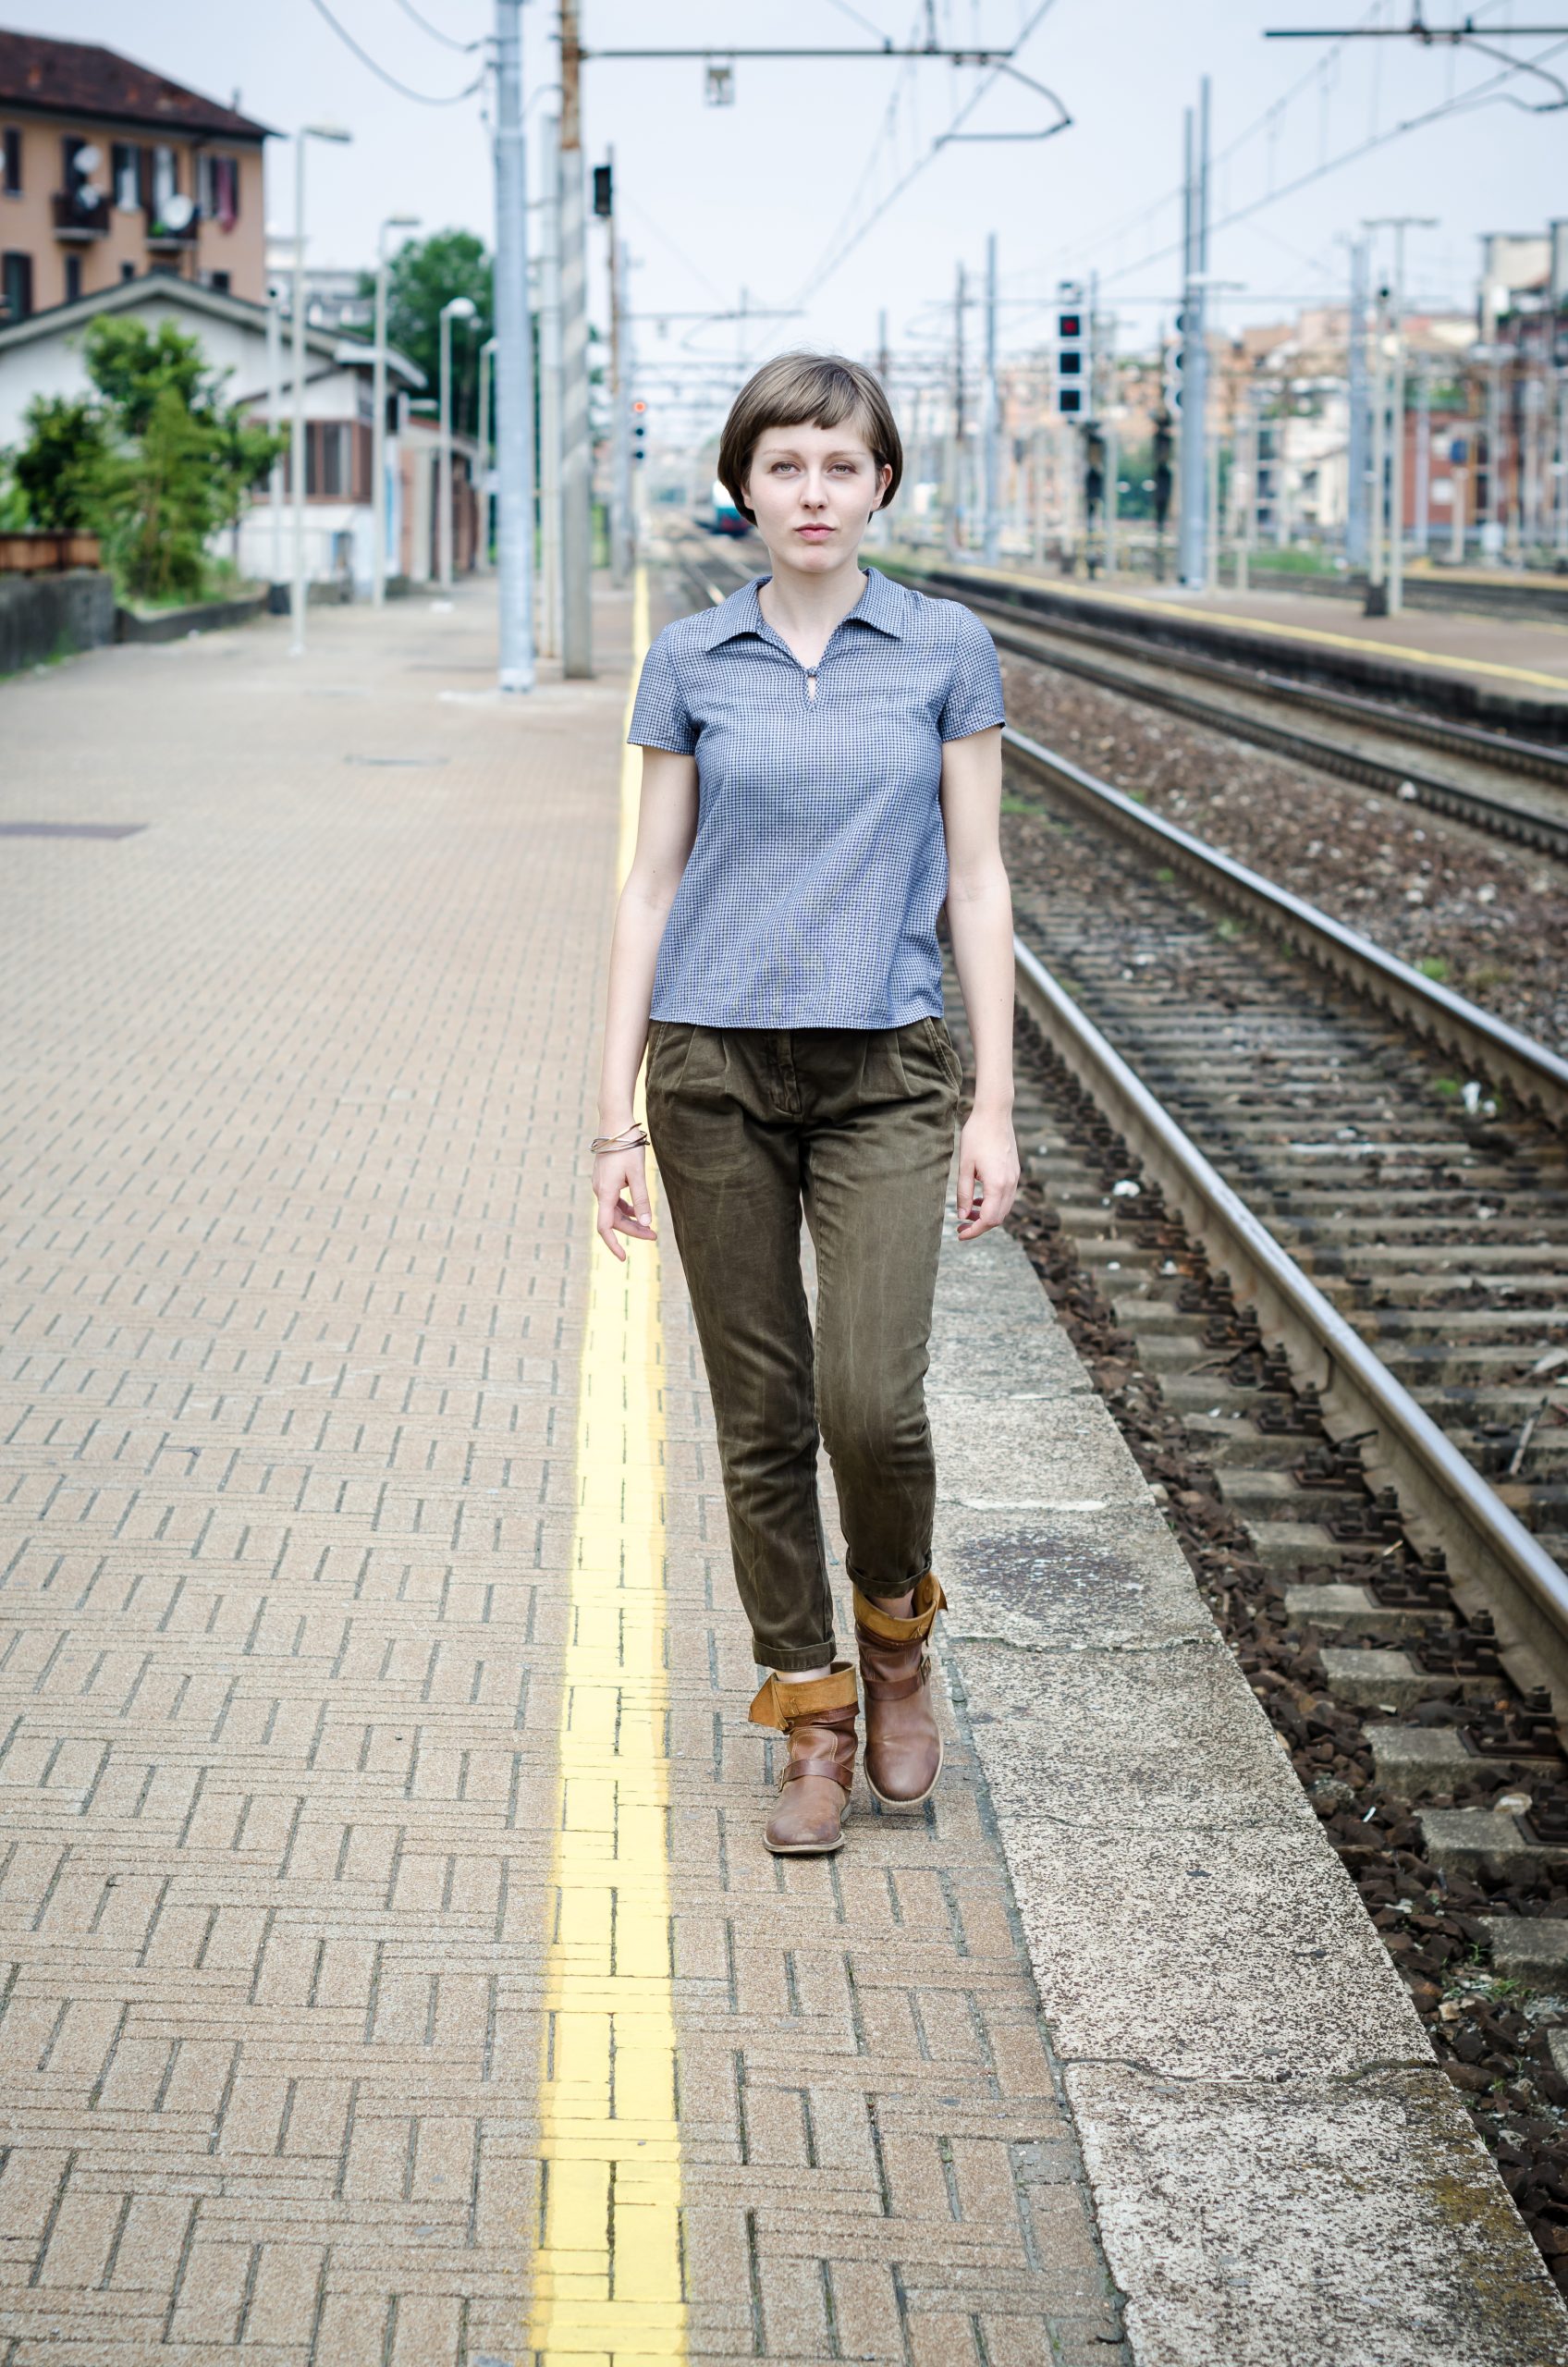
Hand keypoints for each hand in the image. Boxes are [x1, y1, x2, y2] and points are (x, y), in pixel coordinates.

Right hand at [594, 1144, 655, 1260]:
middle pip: (613, 1221)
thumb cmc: (626, 1146)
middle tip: (654, 1236)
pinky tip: (639, 1211)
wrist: (615, 1124)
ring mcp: (601, 1185)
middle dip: (632, 1231)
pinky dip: (626, 1209)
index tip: (623, 1258)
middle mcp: (600, 1191)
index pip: (605, 1227)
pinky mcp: (605, 1180)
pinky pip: (614, 1201)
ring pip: (614, 1211)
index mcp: (605, 1192)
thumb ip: (642, 1199)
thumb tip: (646, 1223)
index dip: (613, 1244)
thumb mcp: (638, 1174)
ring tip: (649, 1227)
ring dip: (630, 1221)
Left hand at [956, 1106, 1018, 1239]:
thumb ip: (964, 1194)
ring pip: (1004, 1208)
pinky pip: (1006, 1196)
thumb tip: (962, 1216)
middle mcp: (1011, 1184)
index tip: (960, 1234)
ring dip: (987, 1216)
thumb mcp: (964, 1167)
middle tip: (961, 1227)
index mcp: (998, 1184)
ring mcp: (1015, 1178)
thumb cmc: (976, 1136)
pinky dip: (993, 1204)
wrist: (995, 1114)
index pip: (989, 1220)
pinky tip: (979, 1201)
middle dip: (980, 1226)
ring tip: (967, 1214)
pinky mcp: (1014, 1172)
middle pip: (999, 1218)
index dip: (974, 1231)